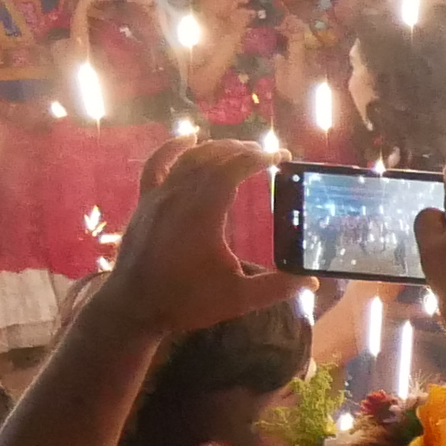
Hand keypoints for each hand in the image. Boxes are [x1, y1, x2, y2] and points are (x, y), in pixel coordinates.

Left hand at [91, 135, 299, 340]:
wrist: (134, 307)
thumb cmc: (187, 302)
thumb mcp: (238, 298)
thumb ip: (277, 288)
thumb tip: (311, 282)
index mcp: (203, 213)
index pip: (233, 169)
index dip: (258, 158)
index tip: (280, 157)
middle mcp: (179, 196)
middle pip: (213, 158)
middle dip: (242, 150)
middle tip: (266, 153)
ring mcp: (158, 197)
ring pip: (189, 158)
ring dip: (216, 148)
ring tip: (239, 148)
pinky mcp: (145, 202)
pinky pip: (157, 164)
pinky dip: (173, 147)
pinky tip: (189, 138)